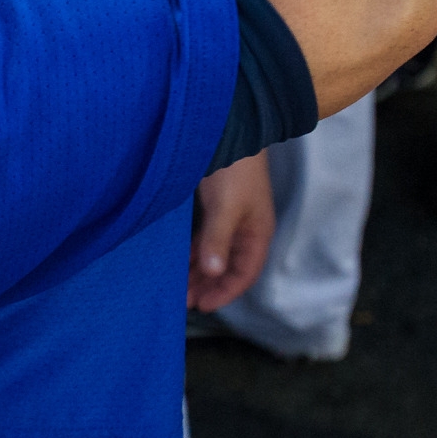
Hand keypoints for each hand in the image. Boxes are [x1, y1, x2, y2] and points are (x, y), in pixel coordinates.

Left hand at [189, 153, 273, 311]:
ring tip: (179, 286)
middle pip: (228, 268)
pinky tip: (181, 261)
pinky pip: (207, 239)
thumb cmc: (236, 169)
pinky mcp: (217, 208)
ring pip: (215, 255)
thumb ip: (219, 239)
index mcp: (257, 233)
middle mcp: (246, 230)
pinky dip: (195, 253)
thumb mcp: (227, 207)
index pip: (244, 274)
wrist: (233, 131)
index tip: (202, 306)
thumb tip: (213, 272)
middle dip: (208, 286)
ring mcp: (232, 219)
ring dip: (199, 271)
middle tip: (184, 301)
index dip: (224, 292)